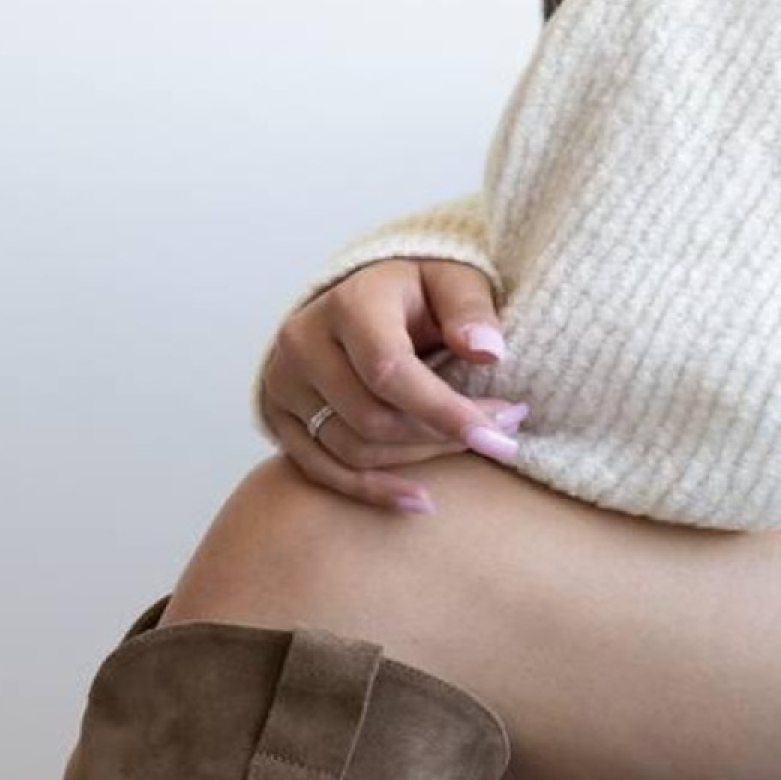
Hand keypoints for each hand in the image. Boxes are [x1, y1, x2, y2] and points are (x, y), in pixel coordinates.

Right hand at [257, 258, 526, 514]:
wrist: (359, 299)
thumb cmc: (417, 292)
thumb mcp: (451, 280)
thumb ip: (471, 310)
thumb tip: (488, 353)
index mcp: (347, 303)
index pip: (390, 372)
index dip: (445, 411)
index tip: (502, 436)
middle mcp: (303, 343)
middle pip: (372, 419)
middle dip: (442, 437)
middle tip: (499, 434)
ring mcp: (283, 384)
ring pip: (353, 451)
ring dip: (418, 460)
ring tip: (468, 446)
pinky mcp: (277, 417)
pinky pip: (322, 471)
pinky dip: (372, 491)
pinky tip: (421, 499)